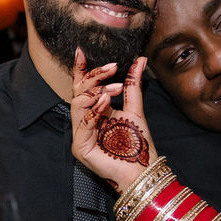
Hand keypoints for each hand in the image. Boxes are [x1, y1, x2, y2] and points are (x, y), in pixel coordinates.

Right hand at [69, 50, 157, 192]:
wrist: (143, 169)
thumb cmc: (138, 144)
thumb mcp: (135, 108)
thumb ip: (133, 84)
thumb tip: (140, 59)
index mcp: (96, 111)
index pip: (84, 87)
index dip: (81, 70)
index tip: (81, 51)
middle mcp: (85, 121)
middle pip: (78, 92)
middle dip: (94, 76)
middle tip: (112, 67)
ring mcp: (81, 134)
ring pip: (77, 104)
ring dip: (96, 91)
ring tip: (114, 88)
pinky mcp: (80, 146)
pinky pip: (83, 123)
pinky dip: (95, 110)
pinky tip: (106, 102)